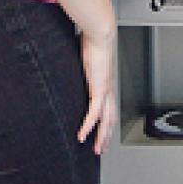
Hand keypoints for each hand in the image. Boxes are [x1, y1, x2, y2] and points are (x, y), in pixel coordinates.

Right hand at [77, 27, 118, 154]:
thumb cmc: (92, 41)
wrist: (100, 34)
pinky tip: (83, 135)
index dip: (107, 123)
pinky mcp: (99, 89)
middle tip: (102, 148)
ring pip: (106, 120)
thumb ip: (81, 67)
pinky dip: (88, 126)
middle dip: (106, 136)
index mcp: (105, 83)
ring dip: (101, 136)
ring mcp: (105, 90)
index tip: (103, 132)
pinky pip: (94, 113)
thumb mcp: (85, 59)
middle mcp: (108, 89)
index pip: (109, 108)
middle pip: (110, 119)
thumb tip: (72, 66)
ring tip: (96, 149)